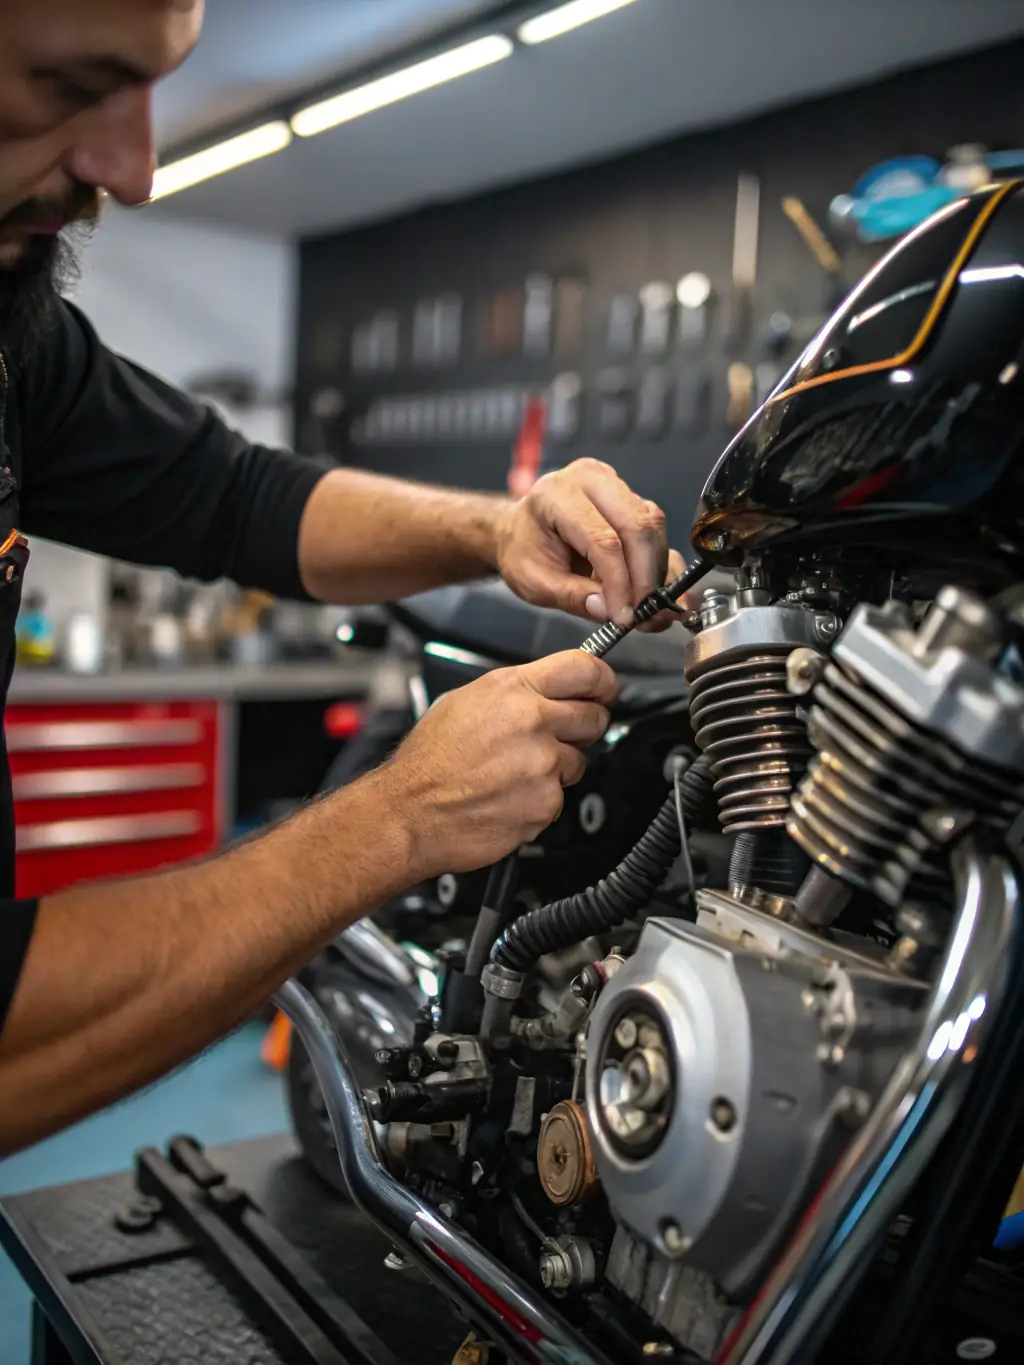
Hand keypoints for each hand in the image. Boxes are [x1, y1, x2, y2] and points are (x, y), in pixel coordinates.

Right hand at [378, 651, 617, 877]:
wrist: (409, 813)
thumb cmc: (429, 762)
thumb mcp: (464, 701)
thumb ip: (515, 691)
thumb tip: (550, 689)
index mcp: (512, 689)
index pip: (585, 668)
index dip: (602, 680)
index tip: (603, 689)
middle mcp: (531, 721)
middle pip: (594, 716)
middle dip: (582, 728)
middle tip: (555, 738)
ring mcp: (542, 764)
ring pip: (578, 761)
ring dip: (556, 769)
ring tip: (515, 774)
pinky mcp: (545, 803)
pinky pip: (560, 798)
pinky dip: (540, 801)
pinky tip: (509, 797)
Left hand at [496, 458, 684, 629]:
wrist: (520, 531)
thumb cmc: (524, 552)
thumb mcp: (534, 583)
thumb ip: (572, 597)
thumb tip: (610, 610)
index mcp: (557, 495)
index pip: (603, 540)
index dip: (620, 583)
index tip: (625, 617)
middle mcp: (591, 479)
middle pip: (638, 526)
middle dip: (646, 577)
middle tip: (644, 615)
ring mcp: (615, 484)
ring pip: (653, 527)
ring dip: (656, 572)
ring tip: (646, 608)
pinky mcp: (631, 497)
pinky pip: (656, 531)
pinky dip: (659, 564)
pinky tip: (652, 592)